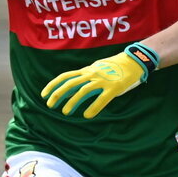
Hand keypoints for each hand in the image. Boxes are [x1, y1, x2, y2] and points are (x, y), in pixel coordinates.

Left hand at [41, 43, 159, 119]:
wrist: (134, 61)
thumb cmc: (114, 68)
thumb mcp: (96, 70)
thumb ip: (84, 79)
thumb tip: (70, 91)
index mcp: (86, 70)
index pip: (65, 77)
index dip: (53, 85)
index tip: (44, 95)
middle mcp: (92, 74)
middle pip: (70, 83)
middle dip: (58, 94)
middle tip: (50, 105)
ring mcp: (103, 80)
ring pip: (83, 91)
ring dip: (72, 102)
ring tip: (65, 112)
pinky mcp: (114, 88)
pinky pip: (102, 98)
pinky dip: (93, 107)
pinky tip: (87, 115)